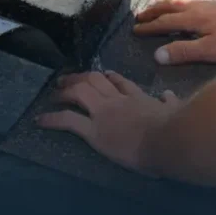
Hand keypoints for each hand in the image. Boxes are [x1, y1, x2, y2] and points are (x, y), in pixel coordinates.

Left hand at [36, 71, 184, 172]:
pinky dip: (51, 119)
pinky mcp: (94, 131)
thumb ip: (170, 103)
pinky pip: (67, 120)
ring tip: (53, 93)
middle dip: (78, 78)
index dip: (108, 78)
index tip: (102, 75)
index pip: (119, 83)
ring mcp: (103, 113)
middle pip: (93, 81)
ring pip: (78, 93)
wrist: (169, 139)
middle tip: (66, 80)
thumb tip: (169, 95)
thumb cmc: (176, 128)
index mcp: (137, 98)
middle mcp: (117, 100)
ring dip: (64, 91)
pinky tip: (40, 121)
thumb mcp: (175, 111)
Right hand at [133, 0, 215, 64]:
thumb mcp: (212, 51)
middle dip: (154, 11)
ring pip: (182, 3)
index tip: (135, 30)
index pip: (165, 22)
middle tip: (140, 16)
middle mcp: (200, 8)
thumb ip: (184, 52)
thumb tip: (157, 55)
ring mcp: (213, 5)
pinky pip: (193, 3)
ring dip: (166, 7)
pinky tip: (189, 12)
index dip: (149, 27)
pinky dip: (181, 7)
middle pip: (171, 6)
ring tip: (158, 10)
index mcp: (194, 18)